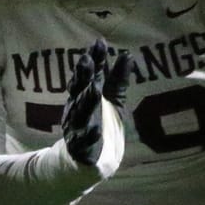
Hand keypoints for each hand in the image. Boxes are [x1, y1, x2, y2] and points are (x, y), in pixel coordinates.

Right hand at [61, 40, 130, 167]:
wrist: (88, 161)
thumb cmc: (100, 125)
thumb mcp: (112, 101)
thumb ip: (117, 80)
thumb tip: (127, 54)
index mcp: (84, 96)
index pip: (89, 75)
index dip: (93, 60)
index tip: (99, 43)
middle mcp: (77, 109)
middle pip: (80, 90)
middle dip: (83, 76)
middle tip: (87, 60)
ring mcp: (77, 128)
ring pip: (81, 113)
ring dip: (86, 102)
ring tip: (94, 91)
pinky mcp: (80, 148)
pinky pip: (84, 142)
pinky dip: (89, 137)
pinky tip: (96, 131)